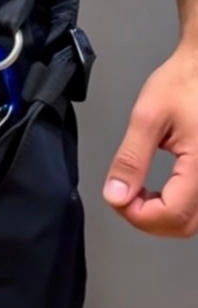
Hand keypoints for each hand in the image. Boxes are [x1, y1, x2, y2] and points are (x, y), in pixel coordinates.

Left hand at [103, 43, 197, 237]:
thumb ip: (131, 159)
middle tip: (125, 196)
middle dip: (148, 219)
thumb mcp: (148, 116)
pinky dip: (176, 207)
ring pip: (192, 221)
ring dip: (162, 216)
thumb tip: (116, 195)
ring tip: (140, 192)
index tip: (118, 197)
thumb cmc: (184, 82)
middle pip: (184, 225)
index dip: (138, 215)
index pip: (172, 214)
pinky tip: (160, 191)